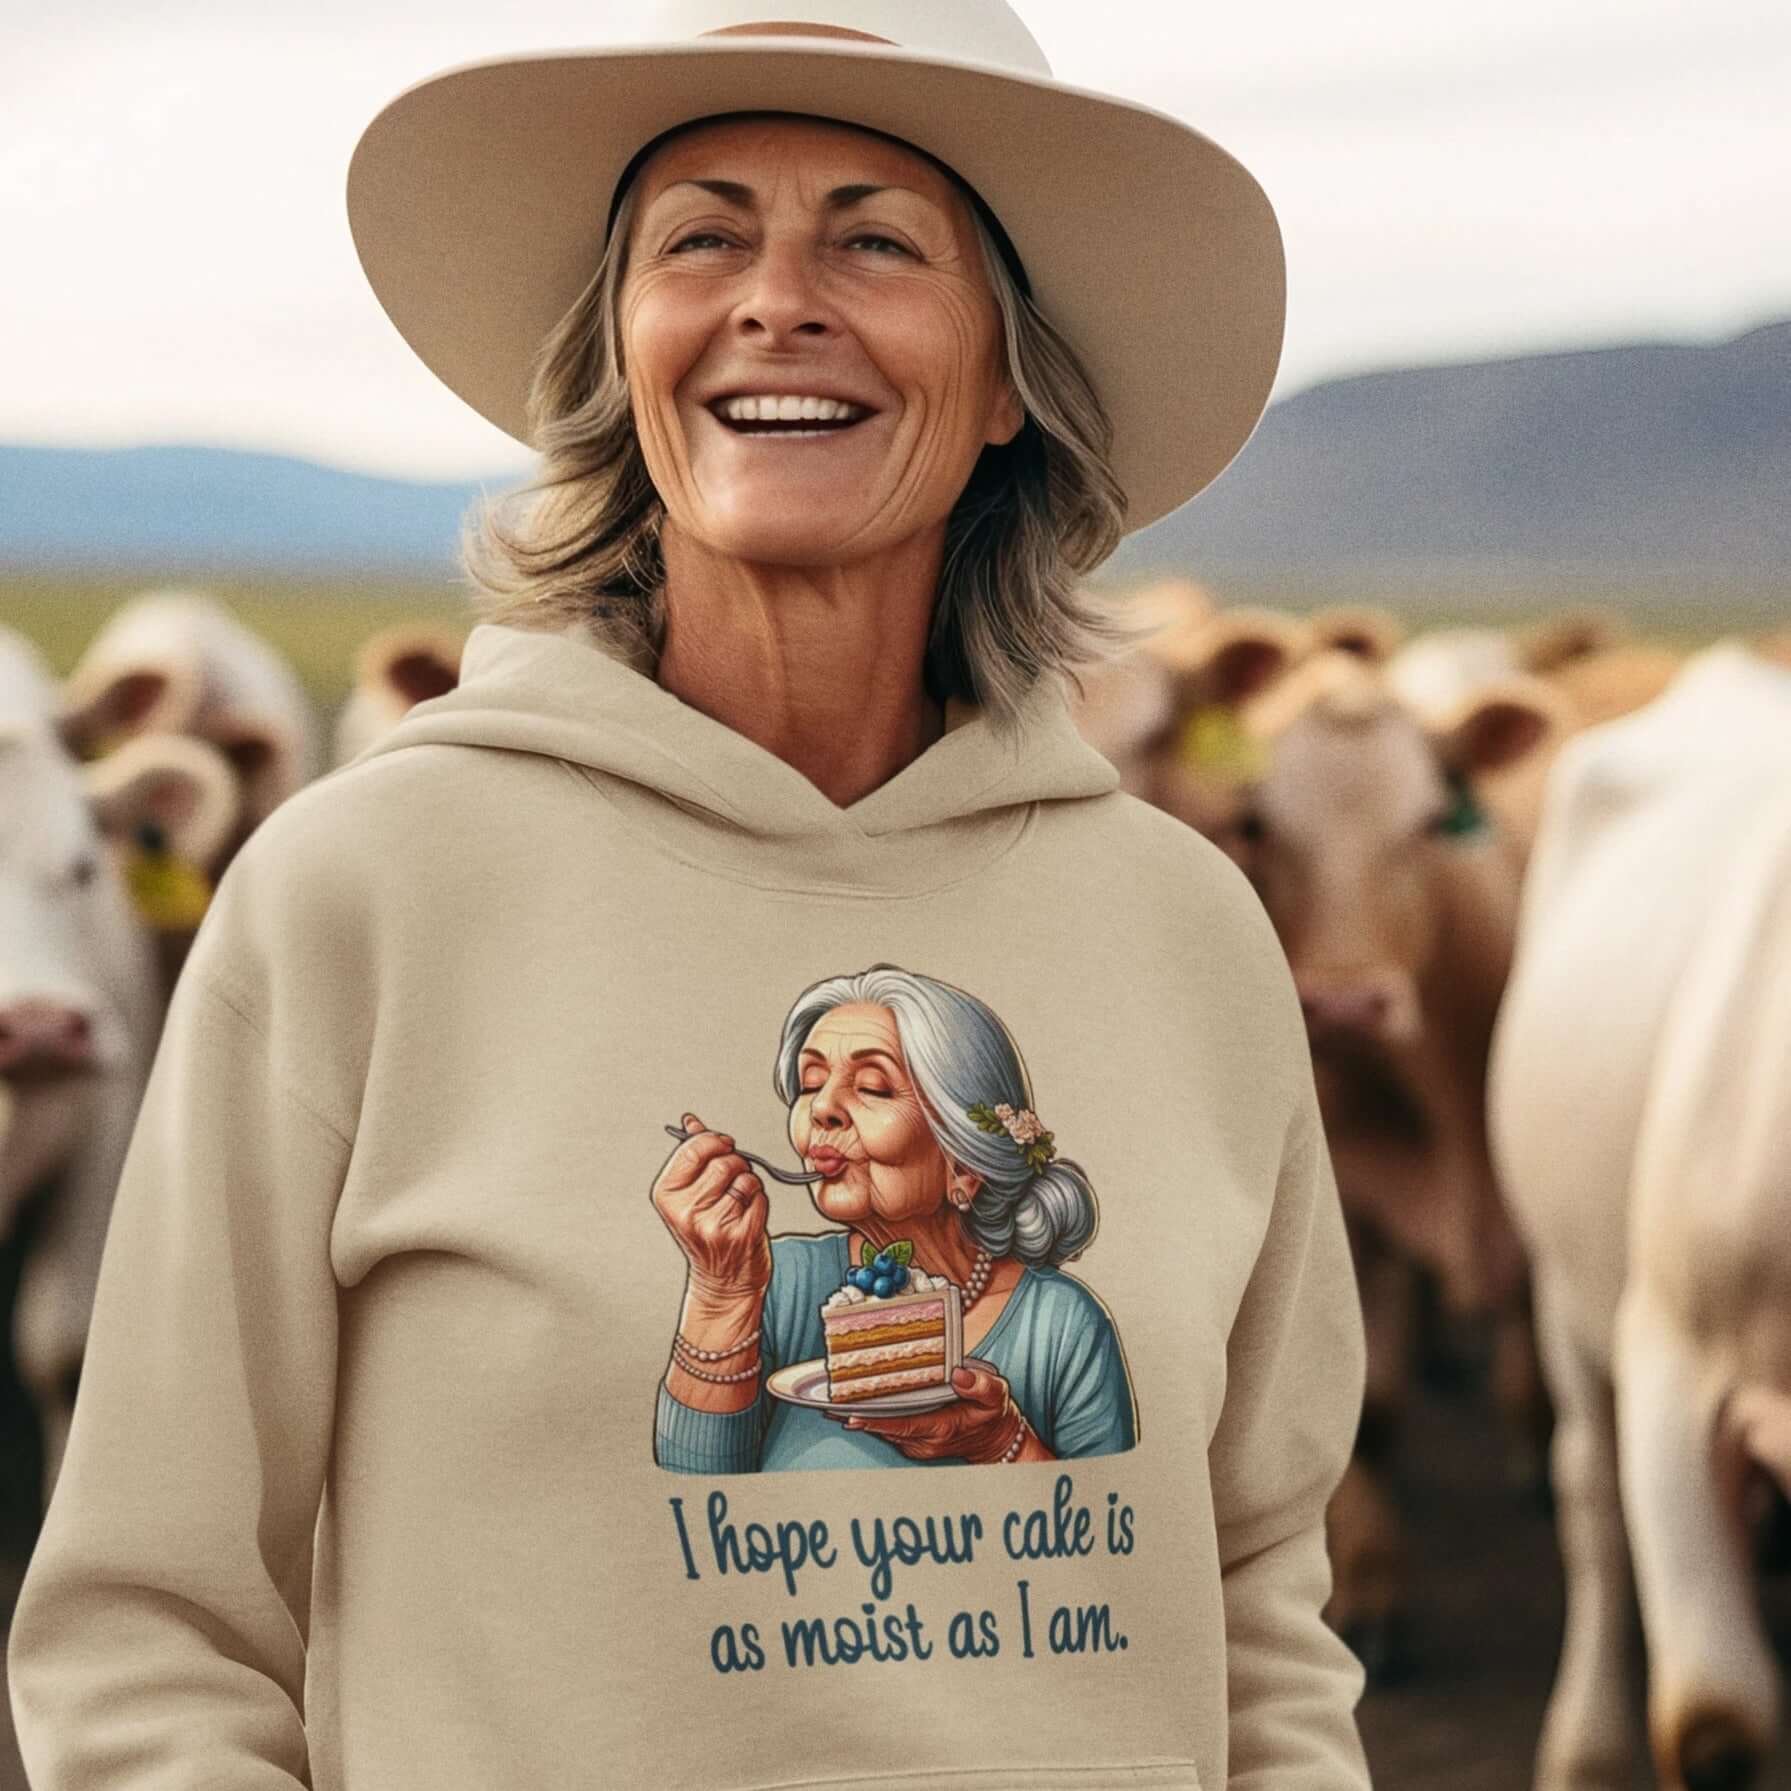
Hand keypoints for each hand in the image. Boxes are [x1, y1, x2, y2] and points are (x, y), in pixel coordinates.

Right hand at [650, 1111, 770, 1303]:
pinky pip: (761, 1197)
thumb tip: (691, 1123)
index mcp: (667, 1196)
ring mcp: (714, 1226)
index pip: (694, 1149)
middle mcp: (687, 1212)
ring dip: (749, 1184)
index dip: (715, 1141)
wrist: (722, 1281)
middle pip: (725, 1161)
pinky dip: (759, 1202)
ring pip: (746, 1178)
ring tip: (738, 1202)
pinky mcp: (742, 1235)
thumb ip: (691, 1156)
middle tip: (731, 1181)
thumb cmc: (707, 1234)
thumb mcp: (689, 1195)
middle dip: (736, 1164)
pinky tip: (747, 1217)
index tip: (723, 1145)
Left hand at [838, 1363, 1024, 1463]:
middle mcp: (925, 1440)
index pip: (902, 1424)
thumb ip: (980, 1386)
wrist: (997, 1442)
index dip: (876, 1420)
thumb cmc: (993, 1416)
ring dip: (862, 1417)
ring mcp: (918, 1443)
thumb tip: (959, 1375)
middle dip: (859, 1416)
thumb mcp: (996, 1396)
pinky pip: (889, 1430)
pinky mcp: (915, 1441)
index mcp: (941, 1427)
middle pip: (885, 1427)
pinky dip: (873, 1419)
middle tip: (830, 1404)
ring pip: (884, 1430)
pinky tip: (855, 1406)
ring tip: (834, 1403)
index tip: (853, 1415)